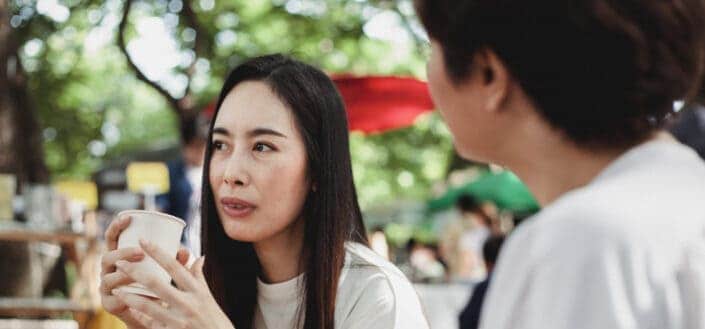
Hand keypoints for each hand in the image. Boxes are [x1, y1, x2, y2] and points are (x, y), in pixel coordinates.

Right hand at [100, 215, 190, 328]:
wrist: (155, 317)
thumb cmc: (159, 288)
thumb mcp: (170, 273)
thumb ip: (178, 263)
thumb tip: (186, 251)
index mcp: (120, 256)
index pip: (113, 238)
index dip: (116, 226)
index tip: (127, 217)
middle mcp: (110, 270)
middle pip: (107, 256)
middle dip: (122, 252)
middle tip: (140, 252)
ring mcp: (107, 288)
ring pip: (108, 278)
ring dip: (121, 274)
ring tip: (136, 273)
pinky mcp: (109, 304)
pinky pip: (111, 299)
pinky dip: (121, 296)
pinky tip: (128, 294)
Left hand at [112, 238, 234, 328]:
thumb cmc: (213, 319)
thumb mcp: (207, 297)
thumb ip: (198, 277)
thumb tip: (198, 257)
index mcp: (197, 290)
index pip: (175, 267)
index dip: (158, 252)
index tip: (143, 240)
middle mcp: (188, 304)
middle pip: (156, 283)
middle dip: (135, 271)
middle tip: (119, 262)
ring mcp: (178, 320)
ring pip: (147, 305)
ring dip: (129, 296)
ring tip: (115, 289)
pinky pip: (149, 324)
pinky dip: (137, 316)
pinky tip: (126, 310)